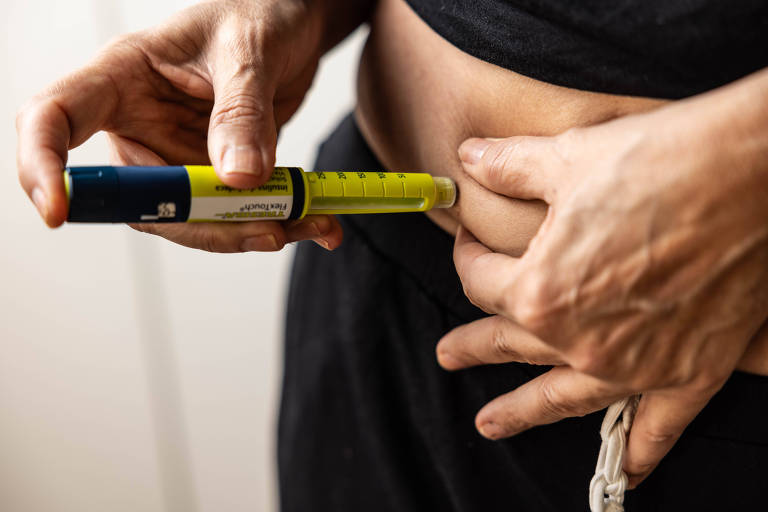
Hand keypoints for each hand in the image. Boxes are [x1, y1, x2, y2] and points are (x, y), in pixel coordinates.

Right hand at [16, 0, 343, 251]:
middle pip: (141, 198)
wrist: (295, 26)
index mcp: (123, 76)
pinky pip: (231, 215)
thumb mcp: (250, 51)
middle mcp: (142, 124)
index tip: (56, 211)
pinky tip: (313, 222)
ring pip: (192, 219)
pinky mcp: (213, 175)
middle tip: (269, 229)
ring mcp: (177, 156)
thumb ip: (242, 111)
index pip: (56, 118)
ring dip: (249, 232)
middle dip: (203, 225)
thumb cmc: (259, 13)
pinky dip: (275, 222)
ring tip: (310, 223)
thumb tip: (238, 178)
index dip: (43, 165)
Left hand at [438, 79, 767, 486]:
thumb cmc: (661, 160)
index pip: (480, 282)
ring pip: (563, 397)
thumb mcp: (568, 157)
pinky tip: (628, 474)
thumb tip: (469, 156)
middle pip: (508, 343)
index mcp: (541, 289)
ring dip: (523, 410)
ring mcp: (634, 365)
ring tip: (490, 423)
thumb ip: (508, 165)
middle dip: (474, 344)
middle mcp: (579, 339)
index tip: (467, 242)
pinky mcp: (689, 373)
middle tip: (448, 355)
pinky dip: (641, 452)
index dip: (465, 256)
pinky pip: (657, 426)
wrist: (757, 174)